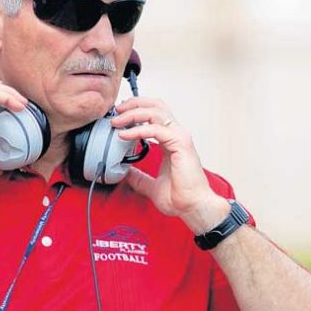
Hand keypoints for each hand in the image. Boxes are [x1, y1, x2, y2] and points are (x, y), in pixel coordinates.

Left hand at [113, 98, 229, 233]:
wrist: (193, 207)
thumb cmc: (180, 197)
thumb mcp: (151, 186)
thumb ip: (139, 177)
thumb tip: (126, 173)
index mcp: (171, 140)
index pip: (155, 113)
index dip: (137, 110)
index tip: (119, 116)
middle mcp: (176, 134)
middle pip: (156, 105)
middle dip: (134, 103)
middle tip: (117, 111)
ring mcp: (180, 137)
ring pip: (155, 112)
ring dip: (133, 113)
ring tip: (117, 121)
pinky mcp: (180, 143)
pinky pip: (155, 130)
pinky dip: (138, 130)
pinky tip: (124, 135)